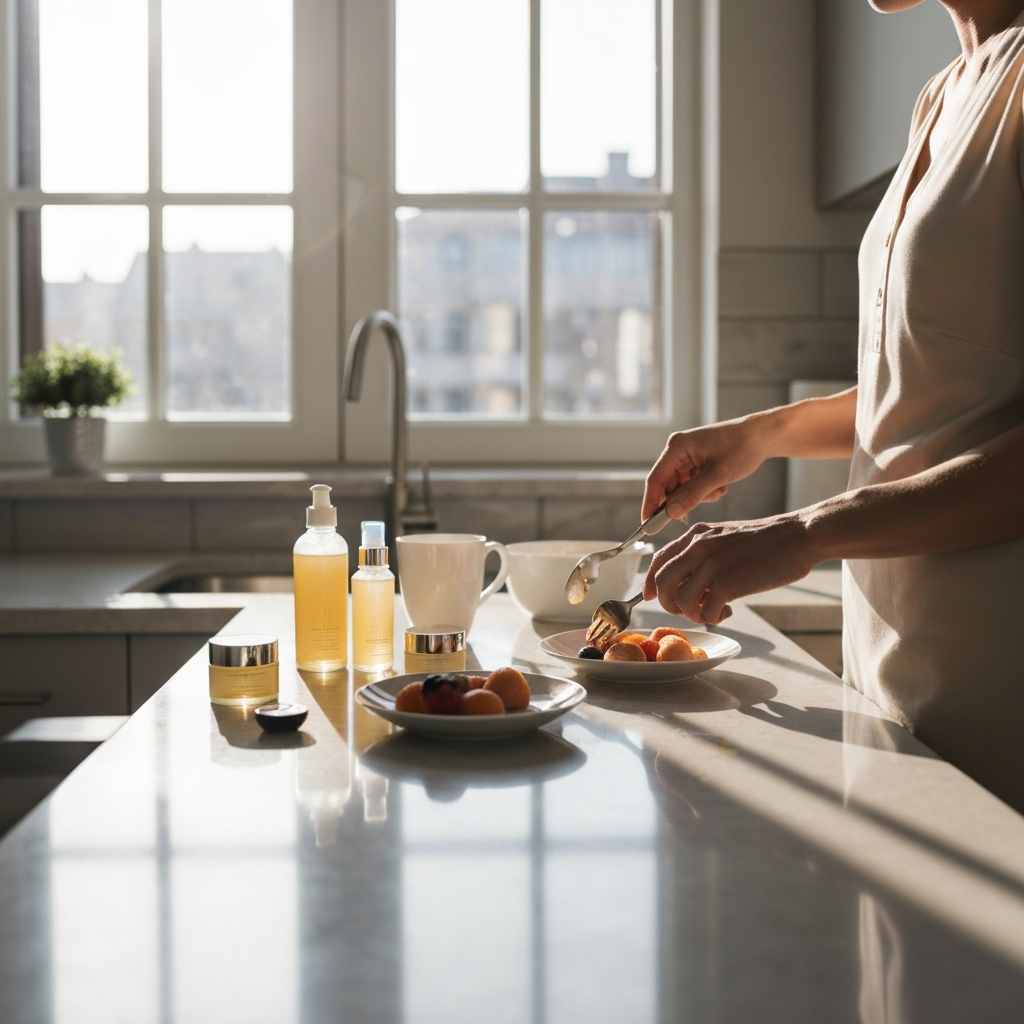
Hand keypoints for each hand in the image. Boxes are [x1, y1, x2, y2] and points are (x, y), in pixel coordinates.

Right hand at [642, 419, 772, 521]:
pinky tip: (720, 486)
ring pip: (682, 487)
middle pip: (668, 485)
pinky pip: (692, 484)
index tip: (647, 525)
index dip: (650, 503)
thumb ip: (691, 495)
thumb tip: (670, 514)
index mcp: (677, 447)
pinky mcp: (697, 461)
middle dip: (682, 500)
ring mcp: (687, 456)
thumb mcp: (717, 476)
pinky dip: (704, 490)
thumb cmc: (741, 448)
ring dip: (697, 495)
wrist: (763, 435)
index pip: (655, 480)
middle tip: (696, 508)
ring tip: (718, 490)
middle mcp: (678, 450)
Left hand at [642, 516, 816, 623]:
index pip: (658, 560)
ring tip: (712, 611)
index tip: (651, 597)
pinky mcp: (727, 583)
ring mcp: (711, 565)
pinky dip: (713, 618)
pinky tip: (728, 611)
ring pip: (680, 601)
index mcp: (696, 535)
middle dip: (668, 604)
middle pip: (661, 583)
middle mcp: (698, 548)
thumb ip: (703, 554)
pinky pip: (705, 612)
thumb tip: (689, 582)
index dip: (650, 583)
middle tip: (689, 610)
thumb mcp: (725, 537)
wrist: (797, 537)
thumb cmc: (767, 541)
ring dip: (693, 614)